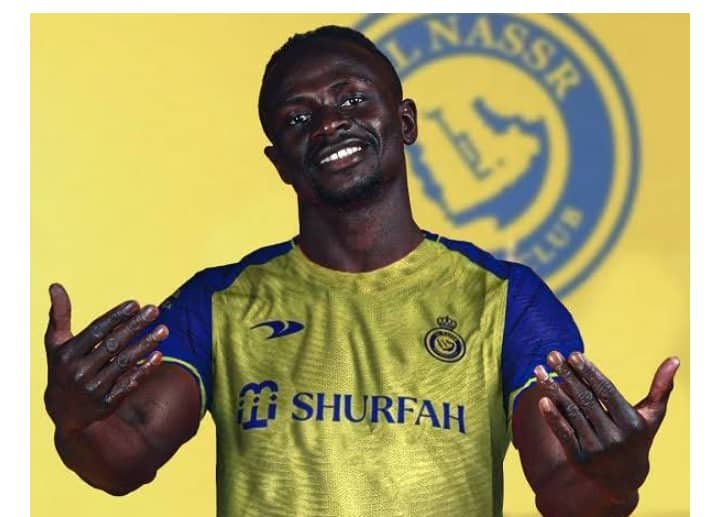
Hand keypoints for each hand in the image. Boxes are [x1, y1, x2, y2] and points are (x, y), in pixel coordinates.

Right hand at [43, 283, 168, 435]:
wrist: (64, 413)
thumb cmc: (63, 368)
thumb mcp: (55, 344)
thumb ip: (59, 315)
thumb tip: (55, 285)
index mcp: (67, 354)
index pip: (96, 331)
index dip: (116, 317)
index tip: (135, 304)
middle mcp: (79, 372)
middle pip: (113, 345)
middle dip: (135, 326)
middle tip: (155, 310)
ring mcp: (93, 388)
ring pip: (124, 363)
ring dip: (146, 345)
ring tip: (164, 329)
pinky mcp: (106, 403)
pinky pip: (129, 383)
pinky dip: (144, 369)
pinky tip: (158, 355)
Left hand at [534, 351, 678, 500]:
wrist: (623, 479)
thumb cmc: (637, 437)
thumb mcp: (652, 416)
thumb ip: (661, 388)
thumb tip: (675, 359)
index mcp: (632, 423)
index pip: (606, 392)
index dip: (589, 372)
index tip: (574, 354)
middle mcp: (614, 437)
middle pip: (585, 399)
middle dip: (567, 375)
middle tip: (552, 355)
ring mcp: (596, 449)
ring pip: (571, 413)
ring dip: (553, 389)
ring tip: (539, 370)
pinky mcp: (579, 459)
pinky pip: (563, 434)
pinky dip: (552, 417)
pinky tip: (542, 399)